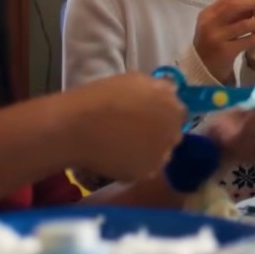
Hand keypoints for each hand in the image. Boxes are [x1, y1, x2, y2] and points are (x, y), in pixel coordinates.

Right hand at [65, 72, 187, 181]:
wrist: (77, 126)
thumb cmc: (101, 97)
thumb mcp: (134, 80)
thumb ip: (158, 89)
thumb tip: (168, 93)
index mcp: (173, 105)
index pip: (177, 113)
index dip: (162, 114)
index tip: (147, 116)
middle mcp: (174, 131)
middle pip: (172, 134)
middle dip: (158, 133)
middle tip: (134, 132)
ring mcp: (162, 155)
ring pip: (160, 153)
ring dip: (148, 151)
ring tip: (122, 146)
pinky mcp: (147, 173)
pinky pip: (145, 169)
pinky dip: (134, 165)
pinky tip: (116, 158)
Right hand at [193, 0, 254, 82]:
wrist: (203, 70)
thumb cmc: (214, 45)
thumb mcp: (219, 26)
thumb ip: (234, 14)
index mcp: (207, 14)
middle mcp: (209, 23)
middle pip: (234, 6)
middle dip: (254, 2)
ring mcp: (215, 37)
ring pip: (244, 24)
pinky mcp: (224, 52)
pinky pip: (248, 41)